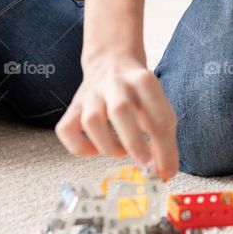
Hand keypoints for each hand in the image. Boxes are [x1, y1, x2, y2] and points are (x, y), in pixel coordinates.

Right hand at [56, 53, 178, 180]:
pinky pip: (66, 129)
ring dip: (108, 145)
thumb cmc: (138, 92)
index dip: (164, 146)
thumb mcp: (157, 103)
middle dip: (133, 141)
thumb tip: (165, 172)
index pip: (157, 114)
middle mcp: (116, 84)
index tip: (166, 169)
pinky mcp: (73, 106)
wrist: (111, 60)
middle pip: (120, 110)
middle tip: (144, 162)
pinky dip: (79, 147)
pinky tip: (96, 149)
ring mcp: (91, 94)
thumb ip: (163, 136)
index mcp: (144, 81)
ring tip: (121, 151)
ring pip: (91, 121)